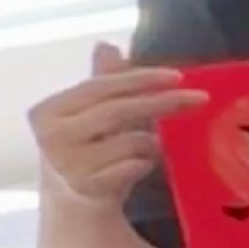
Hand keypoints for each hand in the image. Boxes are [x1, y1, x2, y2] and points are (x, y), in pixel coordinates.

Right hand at [27, 42, 197, 208]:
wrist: (73, 202)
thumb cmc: (87, 149)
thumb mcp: (91, 114)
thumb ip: (102, 82)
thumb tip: (107, 45)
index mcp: (49, 111)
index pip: (101, 86)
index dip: (141, 79)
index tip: (178, 76)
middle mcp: (53, 136)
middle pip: (118, 111)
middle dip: (162, 102)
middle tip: (199, 98)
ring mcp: (69, 164)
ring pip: (131, 141)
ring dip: (152, 141)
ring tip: (151, 145)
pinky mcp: (90, 188)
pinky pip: (135, 167)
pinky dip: (146, 163)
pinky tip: (141, 165)